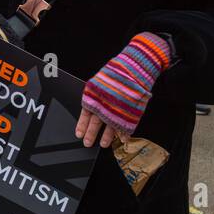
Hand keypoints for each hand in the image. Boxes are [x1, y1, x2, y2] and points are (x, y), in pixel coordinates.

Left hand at [77, 33, 171, 147]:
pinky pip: (126, 125)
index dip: (82, 125)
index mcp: (95, 98)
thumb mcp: (99, 84)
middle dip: (92, 134)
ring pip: (110, 127)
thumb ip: (95, 96)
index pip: (85, 115)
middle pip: (96, 123)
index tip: (79, 134)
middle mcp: (105, 106)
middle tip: (88, 144)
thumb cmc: (116, 74)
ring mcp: (118, 110)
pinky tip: (122, 139)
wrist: (134, 69)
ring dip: (107, 136)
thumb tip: (91, 107)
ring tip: (104, 144)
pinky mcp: (130, 112)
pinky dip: (124, 132)